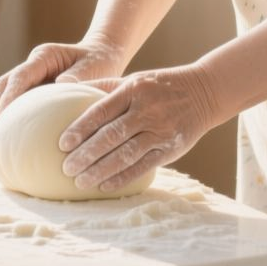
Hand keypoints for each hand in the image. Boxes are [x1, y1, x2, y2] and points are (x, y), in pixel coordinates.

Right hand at [0, 38, 125, 138]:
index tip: (1, 115)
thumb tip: (62, 84)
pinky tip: (2, 142)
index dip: (9, 95)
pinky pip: (14, 107)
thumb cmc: (100, 61)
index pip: (19, 76)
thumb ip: (80, 75)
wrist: (103, 57)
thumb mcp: (94, 66)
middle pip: (3, 85)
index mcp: (44, 57)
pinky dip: (5, 122)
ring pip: (2, 96)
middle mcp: (32, 67)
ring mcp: (30, 80)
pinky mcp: (32, 93)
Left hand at [56, 65, 215, 193]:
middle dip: (86, 154)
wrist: (204, 92)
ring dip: (100, 170)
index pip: (101, 112)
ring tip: (80, 181)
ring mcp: (160, 131)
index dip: (80, 129)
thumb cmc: (159, 86)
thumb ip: (103, 87)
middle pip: (111, 136)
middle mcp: (146, 110)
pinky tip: (104, 185)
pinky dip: (123, 178)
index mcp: (133, 90)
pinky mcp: (171, 148)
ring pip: (126, 155)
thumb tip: (66, 89)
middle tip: (66, 168)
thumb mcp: (133, 80)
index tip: (62, 143)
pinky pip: (143, 166)